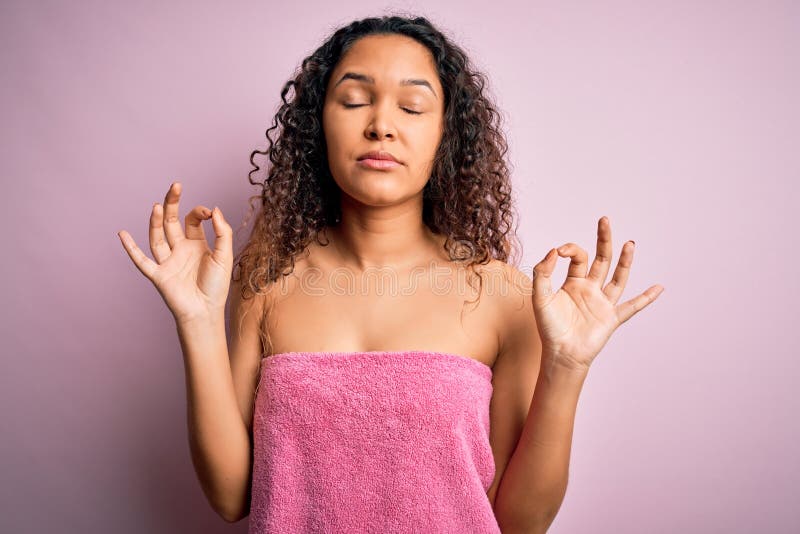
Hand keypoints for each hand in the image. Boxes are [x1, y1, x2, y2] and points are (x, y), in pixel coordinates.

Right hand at [117, 182, 232, 323]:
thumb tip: (215, 209)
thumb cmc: (216, 286)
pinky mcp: (158, 275)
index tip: (207, 212)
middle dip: (172, 204)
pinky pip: (141, 260)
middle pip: (171, 222)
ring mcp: (168, 261)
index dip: (199, 212)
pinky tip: (122, 234)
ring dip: (155, 222)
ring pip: (157, 237)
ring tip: (157, 205)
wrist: (206, 312)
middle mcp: (180, 250)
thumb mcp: (225, 256)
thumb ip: (222, 232)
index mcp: (197, 244)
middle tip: (175, 185)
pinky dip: (131, 248)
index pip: (192, 220)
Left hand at [531, 216, 663, 372]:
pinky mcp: (611, 318)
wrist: (560, 354)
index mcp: (573, 282)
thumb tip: (553, 251)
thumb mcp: (540, 297)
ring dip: (624, 261)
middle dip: (603, 240)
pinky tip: (659, 288)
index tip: (560, 251)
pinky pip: (632, 307)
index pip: (577, 257)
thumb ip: (543, 273)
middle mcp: (590, 289)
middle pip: (601, 259)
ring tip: (630, 243)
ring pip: (618, 278)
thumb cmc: (549, 328)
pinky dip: (646, 298)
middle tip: (604, 220)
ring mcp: (603, 303)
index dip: (570, 249)